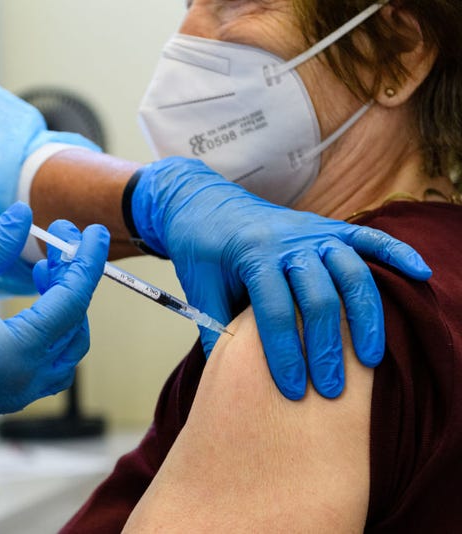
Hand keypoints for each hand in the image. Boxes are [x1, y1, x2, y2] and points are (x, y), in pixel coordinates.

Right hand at [0, 203, 109, 454]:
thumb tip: (24, 215)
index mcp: (17, 354)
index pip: (71, 301)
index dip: (86, 262)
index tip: (95, 232)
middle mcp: (25, 381)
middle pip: (75, 325)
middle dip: (73, 280)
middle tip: (57, 243)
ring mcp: (16, 393)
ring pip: (66, 347)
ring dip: (63, 305)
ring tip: (40, 266)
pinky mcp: (4, 393)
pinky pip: (46, 361)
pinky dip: (48, 327)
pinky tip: (29, 298)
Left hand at [131, 157, 430, 399]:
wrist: (202, 202)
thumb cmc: (200, 251)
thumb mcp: (200, 290)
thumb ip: (215, 331)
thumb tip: (227, 383)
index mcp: (252, 254)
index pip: (274, 311)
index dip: (285, 354)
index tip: (292, 390)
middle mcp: (288, 241)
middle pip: (318, 298)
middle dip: (327, 348)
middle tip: (331, 390)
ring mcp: (311, 231)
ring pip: (352, 273)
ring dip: (365, 319)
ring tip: (371, 360)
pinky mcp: (326, 226)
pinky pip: (367, 239)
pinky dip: (396, 253)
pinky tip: (420, 274)